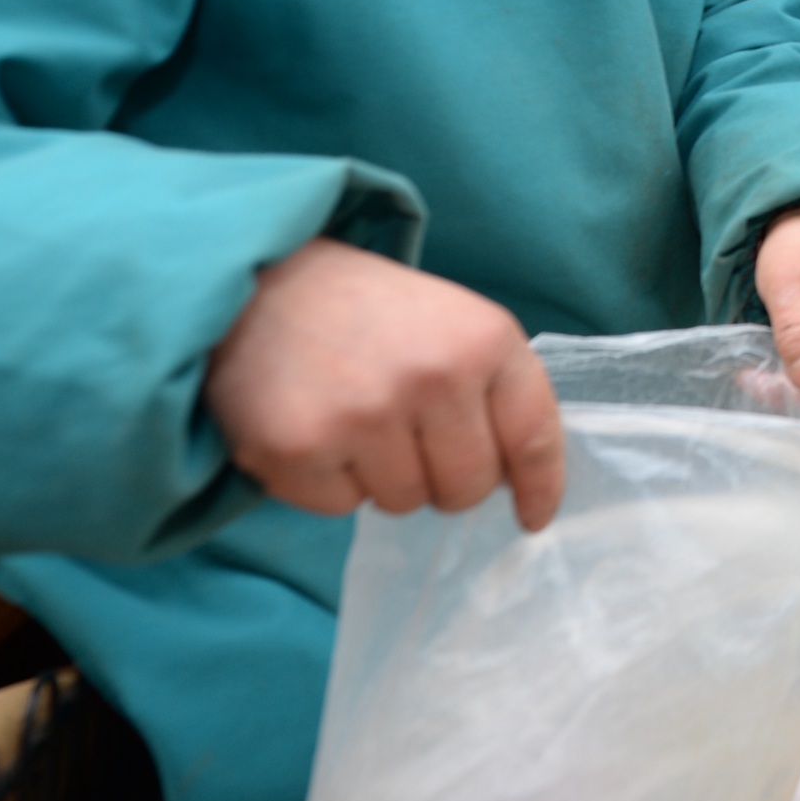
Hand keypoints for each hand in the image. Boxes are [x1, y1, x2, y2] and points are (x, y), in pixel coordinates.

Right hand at [203, 237, 566, 531]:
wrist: (260, 283)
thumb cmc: (368, 312)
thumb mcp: (453, 323)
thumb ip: (492, 390)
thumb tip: (516, 481)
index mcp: (485, 339)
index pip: (533, 436)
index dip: (539, 487)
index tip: (533, 517)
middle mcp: (433, 376)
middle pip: (468, 488)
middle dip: (445, 481)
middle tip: (408, 437)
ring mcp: (366, 414)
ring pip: (405, 503)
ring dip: (383, 476)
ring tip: (354, 415)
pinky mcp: (300, 447)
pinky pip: (340, 508)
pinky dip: (328, 483)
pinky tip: (315, 427)